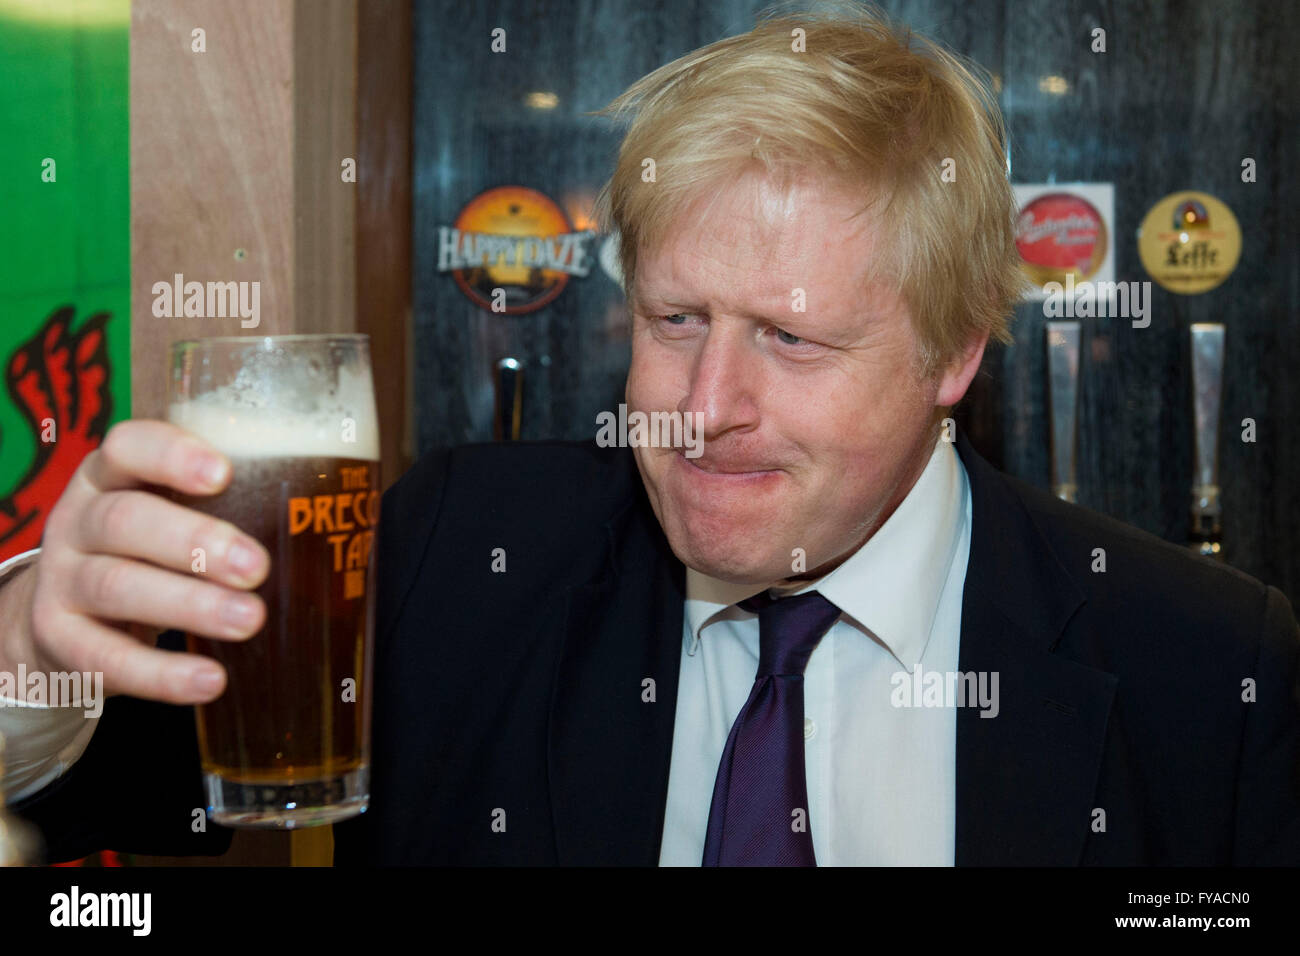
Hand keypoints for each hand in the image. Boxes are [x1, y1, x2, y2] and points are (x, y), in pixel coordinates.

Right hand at [1, 420, 269, 704]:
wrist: (59, 617)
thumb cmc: (145, 551)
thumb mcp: (169, 515)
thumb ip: (228, 506)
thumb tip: (331, 521)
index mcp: (110, 477)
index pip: (127, 447)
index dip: (170, 455)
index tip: (223, 473)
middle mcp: (78, 521)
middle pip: (125, 520)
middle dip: (194, 542)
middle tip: (256, 566)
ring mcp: (62, 582)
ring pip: (117, 587)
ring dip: (190, 605)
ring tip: (249, 620)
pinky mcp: (60, 641)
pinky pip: (106, 659)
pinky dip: (161, 674)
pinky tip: (209, 680)